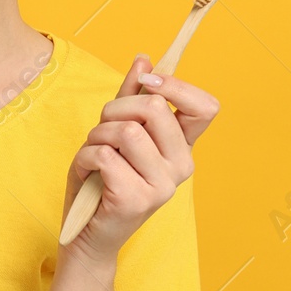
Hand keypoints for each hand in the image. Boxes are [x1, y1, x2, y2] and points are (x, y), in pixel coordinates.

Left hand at [61, 54, 220, 262]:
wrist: (86, 232)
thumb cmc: (100, 179)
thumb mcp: (114, 132)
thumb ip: (131, 97)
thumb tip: (144, 58)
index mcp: (182, 147)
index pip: (206, 107)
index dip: (175, 86)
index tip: (147, 82)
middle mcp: (182, 166)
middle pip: (154, 108)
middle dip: (114, 109)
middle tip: (101, 132)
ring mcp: (163, 186)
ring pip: (125, 131)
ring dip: (96, 137)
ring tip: (93, 156)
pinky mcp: (137, 199)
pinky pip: (103, 155)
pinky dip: (84, 159)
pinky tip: (88, 175)